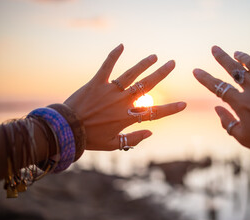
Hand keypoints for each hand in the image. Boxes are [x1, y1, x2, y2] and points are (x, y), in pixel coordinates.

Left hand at [64, 44, 186, 150]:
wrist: (66, 129)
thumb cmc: (89, 139)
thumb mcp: (112, 145)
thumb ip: (133, 139)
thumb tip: (150, 132)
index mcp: (127, 117)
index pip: (154, 113)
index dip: (170, 109)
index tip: (184, 104)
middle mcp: (122, 101)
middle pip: (146, 86)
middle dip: (161, 74)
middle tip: (172, 63)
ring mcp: (110, 90)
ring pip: (131, 74)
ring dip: (144, 64)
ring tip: (155, 56)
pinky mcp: (96, 82)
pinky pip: (107, 66)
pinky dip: (114, 55)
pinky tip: (122, 45)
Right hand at [193, 45, 249, 153]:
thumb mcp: (242, 137)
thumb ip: (227, 122)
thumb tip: (217, 108)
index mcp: (241, 103)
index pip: (218, 87)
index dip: (206, 79)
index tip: (196, 70)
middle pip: (234, 69)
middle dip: (222, 58)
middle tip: (215, 48)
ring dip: (243, 57)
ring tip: (237, 52)